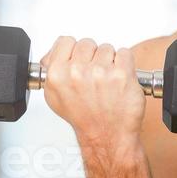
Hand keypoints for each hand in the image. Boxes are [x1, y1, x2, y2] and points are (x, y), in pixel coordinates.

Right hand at [39, 37, 145, 151]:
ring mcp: (101, 72)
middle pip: (88, 43)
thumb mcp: (55, 96)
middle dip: (93, 57)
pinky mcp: (122, 74)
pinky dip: (125, 64)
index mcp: (58, 74)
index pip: (66, 41)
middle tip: (95, 76)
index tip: (80, 62)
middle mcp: (77, 72)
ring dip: (110, 61)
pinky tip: (119, 79)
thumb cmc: (85, 118)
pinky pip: (125, 53)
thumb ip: (50, 70)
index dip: (75, 51)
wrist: (107, 136)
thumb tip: (52, 54)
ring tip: (107, 81)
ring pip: (107, 48)